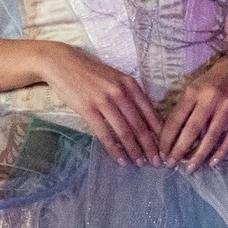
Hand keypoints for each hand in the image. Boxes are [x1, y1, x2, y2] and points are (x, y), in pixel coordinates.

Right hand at [35, 45, 160, 165]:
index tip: (165, 146)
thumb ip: (130, 96)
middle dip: (150, 146)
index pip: (150, 113)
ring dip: (134, 151)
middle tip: (156, 162)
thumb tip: (144, 120)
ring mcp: (104, 101)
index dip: (159, 133)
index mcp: (130, 85)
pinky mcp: (88, 109)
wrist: (62, 63)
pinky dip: (114, 150)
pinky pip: (104, 134)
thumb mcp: (116, 79)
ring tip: (140, 163)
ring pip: (125, 132)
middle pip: (140, 125)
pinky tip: (120, 160)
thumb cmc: (91, 72)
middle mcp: (120, 93)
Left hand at [158, 53, 227, 171]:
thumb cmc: (212, 81)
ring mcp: (227, 106)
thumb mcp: (194, 87)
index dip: (167, 138)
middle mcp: (209, 99)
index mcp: (193, 91)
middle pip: (192, 129)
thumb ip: (184, 107)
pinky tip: (212, 163)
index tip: (161, 152)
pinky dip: (221, 152)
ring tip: (190, 168)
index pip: (175, 119)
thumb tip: (171, 134)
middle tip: (171, 164)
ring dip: (199, 155)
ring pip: (211, 136)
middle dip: (179, 149)